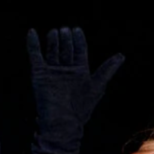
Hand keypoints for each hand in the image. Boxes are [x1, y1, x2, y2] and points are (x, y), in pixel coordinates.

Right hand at [27, 27, 123, 153]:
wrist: (61, 123)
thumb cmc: (81, 107)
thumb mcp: (97, 86)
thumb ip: (107, 70)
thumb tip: (122, 55)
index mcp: (80, 72)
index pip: (79, 51)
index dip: (78, 40)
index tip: (77, 29)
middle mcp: (66, 71)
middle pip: (65, 49)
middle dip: (65, 39)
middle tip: (65, 29)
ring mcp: (52, 72)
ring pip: (52, 51)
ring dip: (53, 40)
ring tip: (55, 31)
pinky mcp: (39, 74)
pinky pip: (35, 56)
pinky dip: (33, 44)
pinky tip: (32, 32)